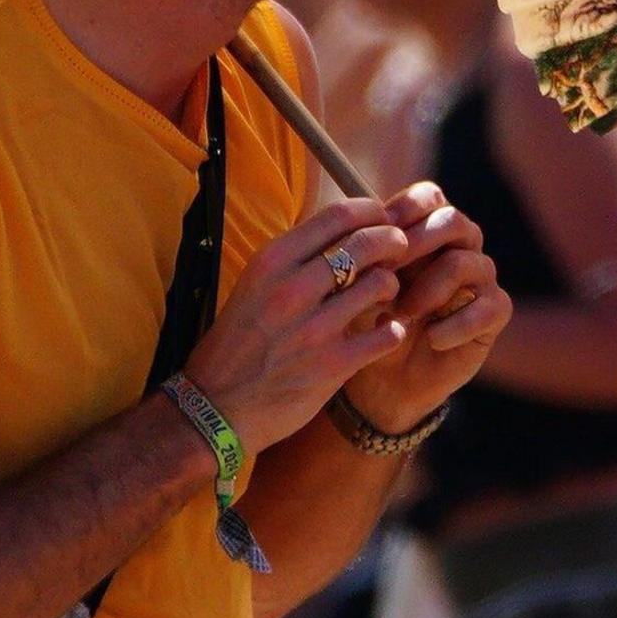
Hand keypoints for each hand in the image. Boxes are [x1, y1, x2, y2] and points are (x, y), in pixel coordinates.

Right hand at [180, 198, 419, 453]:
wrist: (217, 405)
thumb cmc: (240, 342)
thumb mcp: (256, 285)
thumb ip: (297, 258)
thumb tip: (346, 230)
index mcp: (272, 261)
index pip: (338, 215)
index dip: (372, 211)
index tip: (383, 218)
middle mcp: (292, 288)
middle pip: (367, 242)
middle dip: (394, 241)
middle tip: (399, 250)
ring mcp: (314, 327)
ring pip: (382, 283)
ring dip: (392, 286)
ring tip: (385, 295)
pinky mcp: (333, 364)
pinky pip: (387, 333)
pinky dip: (393, 329)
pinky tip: (384, 331)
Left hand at [340, 182, 512, 433]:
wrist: (383, 378)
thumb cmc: (368, 322)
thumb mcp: (357, 286)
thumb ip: (363, 257)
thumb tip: (359, 234)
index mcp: (426, 230)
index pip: (429, 197)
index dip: (406, 208)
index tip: (380, 228)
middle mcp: (459, 247)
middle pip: (454, 221)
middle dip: (418, 242)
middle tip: (388, 268)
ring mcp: (480, 279)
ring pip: (467, 263)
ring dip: (430, 288)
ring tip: (402, 314)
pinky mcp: (494, 314)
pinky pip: (489, 306)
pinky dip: (456, 324)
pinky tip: (432, 339)